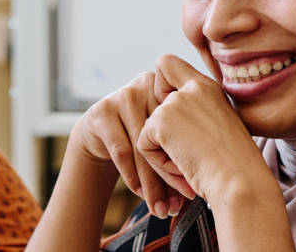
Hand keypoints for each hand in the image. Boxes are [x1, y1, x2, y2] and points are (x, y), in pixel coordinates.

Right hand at [67, 72, 189, 216]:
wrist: (100, 132)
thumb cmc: (142, 138)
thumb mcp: (163, 138)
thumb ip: (179, 154)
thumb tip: (195, 193)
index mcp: (171, 87)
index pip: (183, 127)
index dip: (189, 160)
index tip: (194, 190)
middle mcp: (148, 85)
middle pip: (162, 138)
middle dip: (171, 178)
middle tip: (178, 207)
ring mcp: (123, 95)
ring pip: (142, 147)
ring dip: (151, 184)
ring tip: (160, 209)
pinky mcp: (101, 111)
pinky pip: (121, 149)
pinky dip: (131, 175)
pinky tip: (139, 193)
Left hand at [136, 54, 269, 201]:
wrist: (240, 181)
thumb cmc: (235, 166)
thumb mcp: (218, 129)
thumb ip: (194, 115)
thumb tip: (164, 123)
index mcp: (209, 87)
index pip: (167, 64)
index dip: (160, 87)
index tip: (177, 117)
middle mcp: (193, 86)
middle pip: (152, 103)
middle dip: (163, 136)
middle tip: (192, 155)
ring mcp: (176, 101)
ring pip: (148, 130)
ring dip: (164, 154)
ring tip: (192, 165)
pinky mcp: (161, 120)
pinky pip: (144, 145)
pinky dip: (159, 164)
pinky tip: (184, 168)